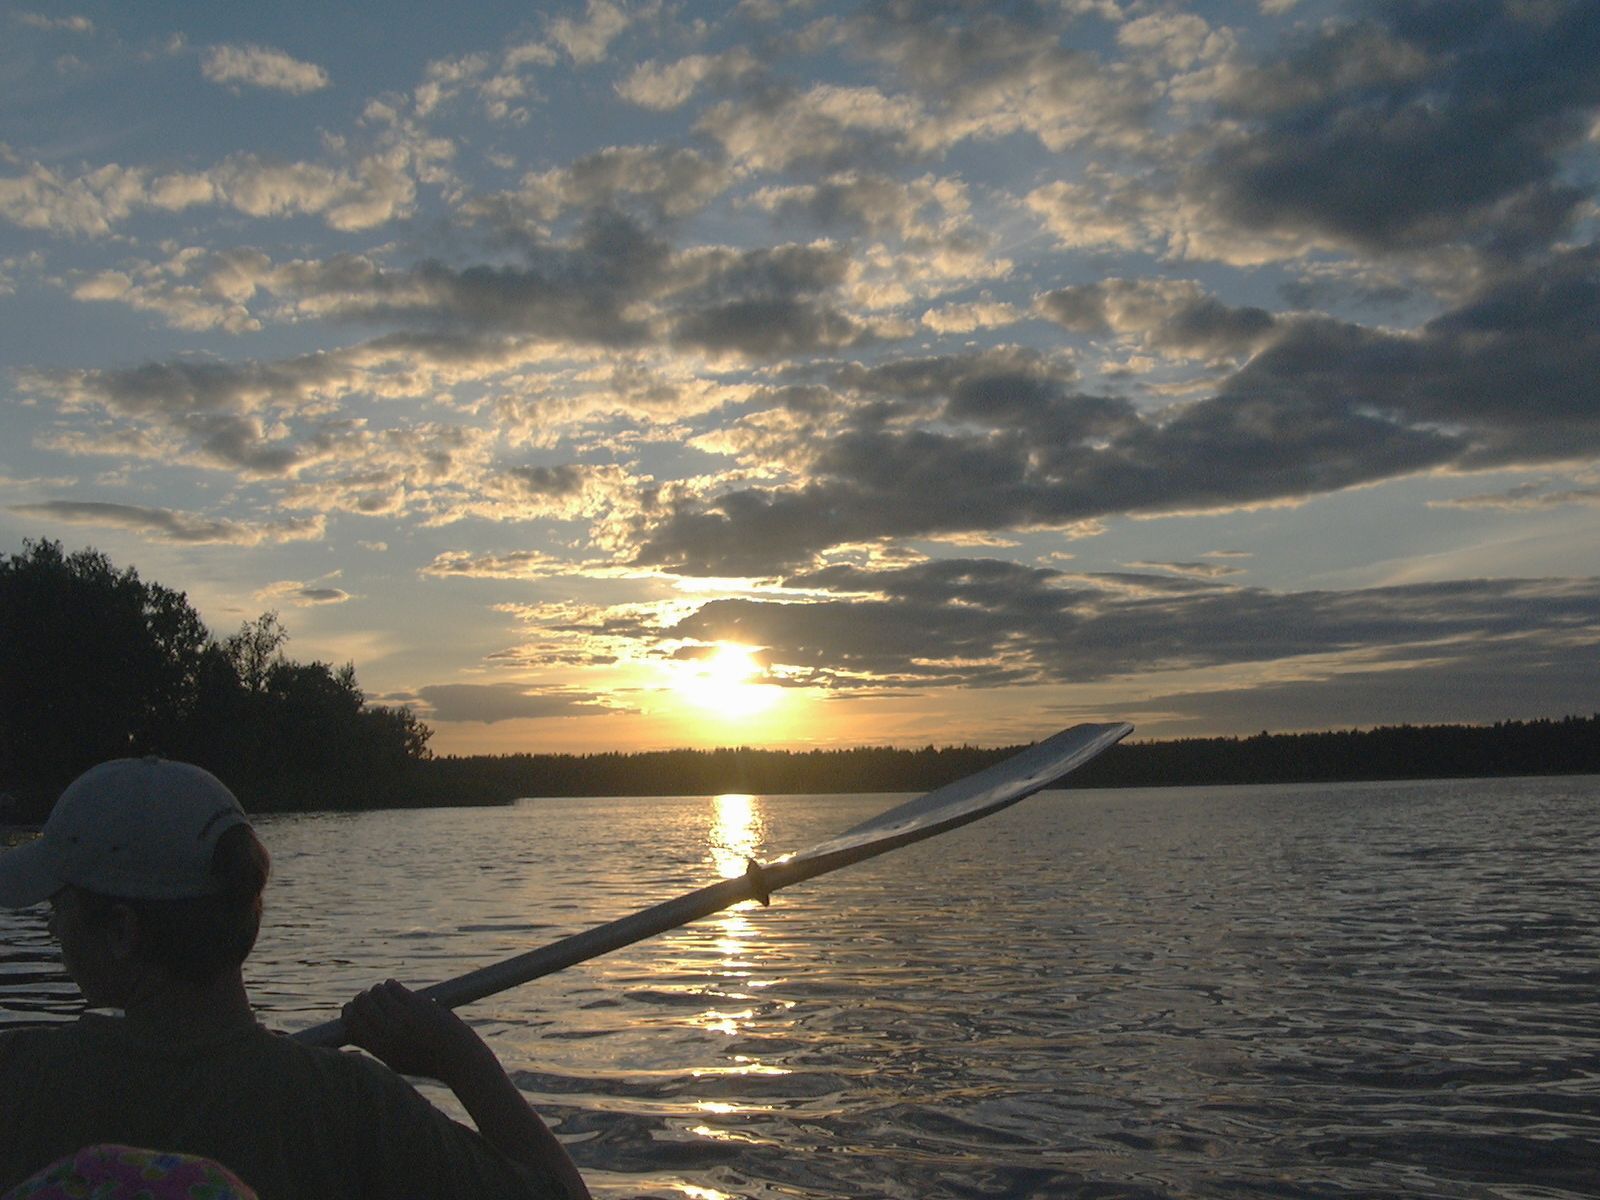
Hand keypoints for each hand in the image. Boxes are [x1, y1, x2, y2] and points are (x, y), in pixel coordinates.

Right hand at [341, 979, 495, 1086]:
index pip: (352, 1024)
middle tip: (366, 998)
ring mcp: (403, 1017)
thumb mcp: (395, 1061)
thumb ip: (374, 1046)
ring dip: (377, 990)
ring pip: (377, 992)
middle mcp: (388, 1033)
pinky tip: (393, 986)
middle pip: (361, 1005)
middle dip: (361, 999)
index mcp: (380, 1049)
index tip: (351, 1008)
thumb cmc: (425, 1060)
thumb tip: (353, 1029)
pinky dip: (391, 985)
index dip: (348, 1012)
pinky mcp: (418, 1004)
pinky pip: (394, 987)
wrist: (456, 1055)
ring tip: (382, 992)